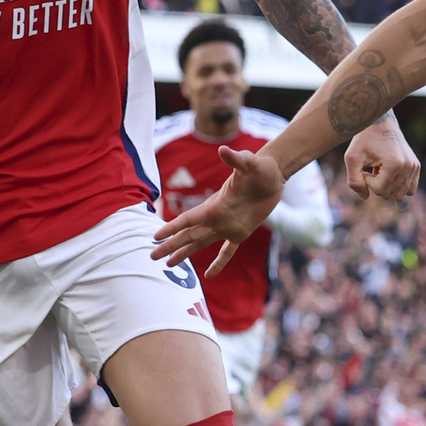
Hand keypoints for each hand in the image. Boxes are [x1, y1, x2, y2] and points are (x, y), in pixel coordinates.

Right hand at [152, 146, 287, 276]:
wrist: (273, 175)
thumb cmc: (260, 167)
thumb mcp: (249, 163)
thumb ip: (236, 159)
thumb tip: (224, 150)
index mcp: (214, 205)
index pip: (188, 220)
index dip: (171, 228)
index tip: (155, 237)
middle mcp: (216, 218)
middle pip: (188, 235)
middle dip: (170, 245)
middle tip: (152, 256)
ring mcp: (227, 226)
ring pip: (201, 244)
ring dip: (185, 254)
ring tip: (169, 265)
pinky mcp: (241, 232)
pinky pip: (227, 251)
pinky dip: (219, 262)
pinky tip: (210, 275)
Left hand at [344, 117, 420, 201]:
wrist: (380, 122)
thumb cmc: (364, 139)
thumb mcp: (352, 158)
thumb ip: (354, 181)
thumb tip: (365, 197)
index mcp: (394, 164)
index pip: (379, 190)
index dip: (367, 181)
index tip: (365, 166)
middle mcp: (408, 166)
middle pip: (389, 194)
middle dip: (377, 183)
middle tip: (372, 166)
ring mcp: (414, 167)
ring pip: (400, 195)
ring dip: (387, 185)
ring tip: (381, 169)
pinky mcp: (416, 166)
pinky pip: (410, 189)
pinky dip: (398, 185)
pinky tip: (389, 172)